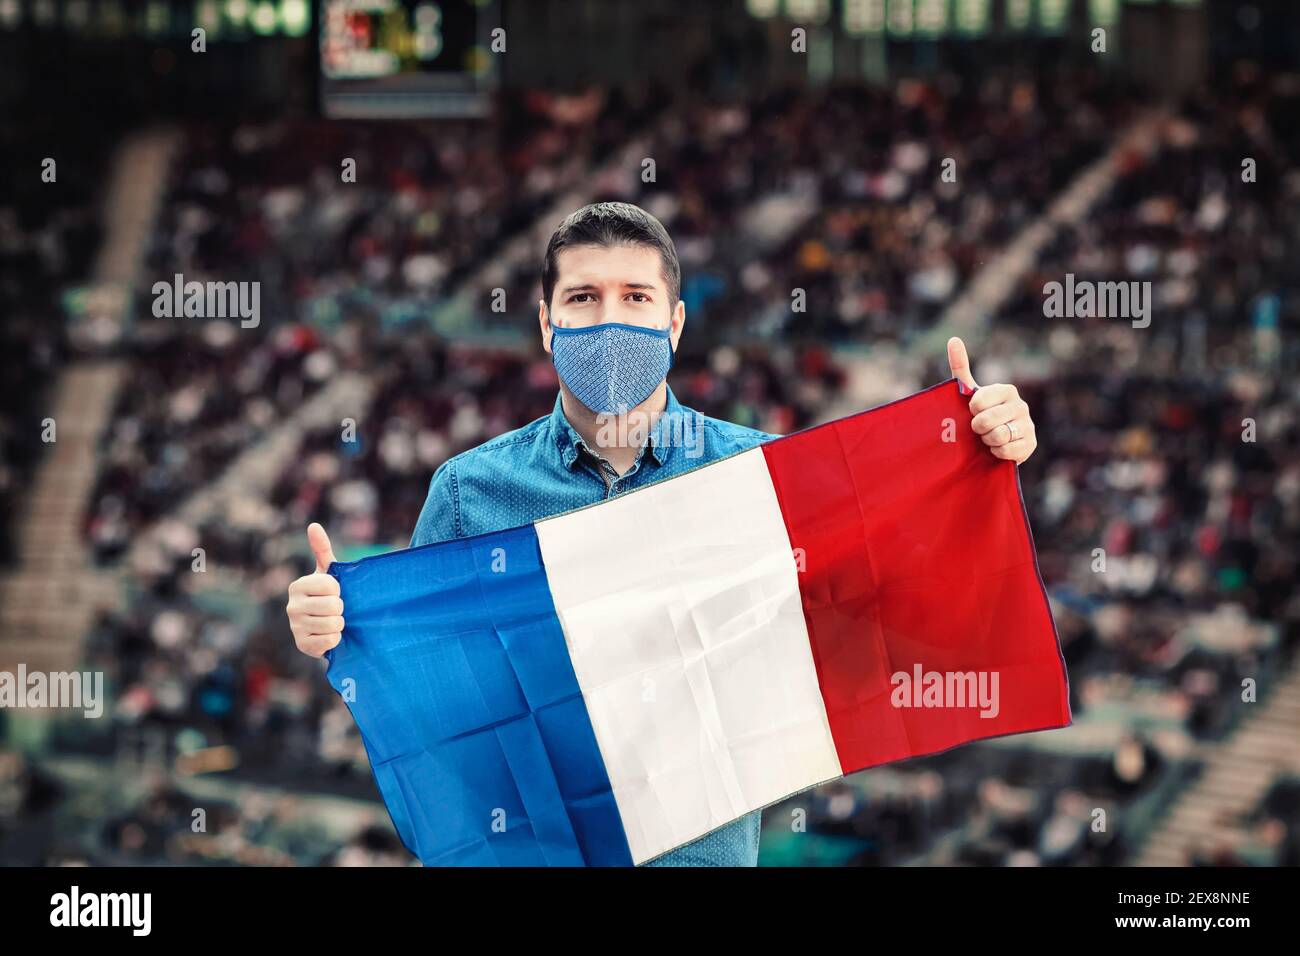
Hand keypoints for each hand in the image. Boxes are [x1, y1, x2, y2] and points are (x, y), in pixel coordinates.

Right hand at [285, 523, 344, 658]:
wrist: (328, 627)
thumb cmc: (330, 595)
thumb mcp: (329, 572)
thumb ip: (322, 549)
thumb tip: (313, 525)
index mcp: (297, 586)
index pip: (331, 586)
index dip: (340, 590)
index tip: (336, 593)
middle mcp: (292, 606)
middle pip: (333, 606)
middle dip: (341, 609)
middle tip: (336, 610)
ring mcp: (295, 627)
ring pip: (333, 624)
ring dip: (340, 624)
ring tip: (334, 621)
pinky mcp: (302, 645)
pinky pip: (330, 641)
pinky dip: (336, 639)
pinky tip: (329, 636)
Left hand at [947, 336, 1037, 464]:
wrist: (992, 445)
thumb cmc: (978, 415)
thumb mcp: (968, 392)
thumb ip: (960, 367)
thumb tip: (953, 339)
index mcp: (1007, 390)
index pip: (978, 402)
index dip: (971, 411)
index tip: (972, 411)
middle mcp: (1021, 405)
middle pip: (986, 421)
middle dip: (977, 428)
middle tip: (979, 428)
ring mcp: (1028, 425)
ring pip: (996, 436)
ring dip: (986, 440)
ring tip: (988, 437)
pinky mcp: (1030, 444)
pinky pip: (1005, 450)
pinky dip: (996, 452)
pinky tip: (997, 447)